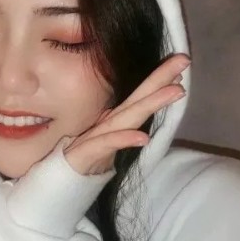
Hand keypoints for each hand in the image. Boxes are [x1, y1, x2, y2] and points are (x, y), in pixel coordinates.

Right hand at [63, 53, 190, 174]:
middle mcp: (107, 124)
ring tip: (177, 91)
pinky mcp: (85, 153)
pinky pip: (106, 145)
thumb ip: (121, 128)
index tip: (181, 66)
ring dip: (150, 103)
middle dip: (159, 79)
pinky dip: (123, 139)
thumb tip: (141, 113)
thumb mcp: (106, 143)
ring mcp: (96, 137)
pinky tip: (143, 138)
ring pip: (126, 117)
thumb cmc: (83, 161)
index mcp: (114, 121)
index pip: (139, 98)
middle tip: (183, 60)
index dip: (158, 82)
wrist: (56, 181)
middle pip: (136, 100)